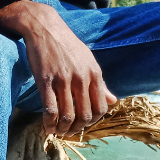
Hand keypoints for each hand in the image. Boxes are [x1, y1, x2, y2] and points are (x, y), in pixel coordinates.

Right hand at [0, 1, 116, 135]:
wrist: (45, 27)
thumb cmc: (68, 45)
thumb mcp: (89, 61)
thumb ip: (101, 83)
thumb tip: (114, 100)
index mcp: (94, 74)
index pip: (101, 107)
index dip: (94, 121)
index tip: (84, 123)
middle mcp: (81, 78)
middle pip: (85, 115)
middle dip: (78, 128)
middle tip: (70, 131)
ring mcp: (63, 80)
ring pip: (67, 115)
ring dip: (63, 129)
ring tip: (58, 131)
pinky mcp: (45, 80)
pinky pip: (50, 109)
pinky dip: (49, 123)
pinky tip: (48, 126)